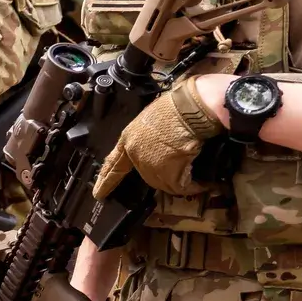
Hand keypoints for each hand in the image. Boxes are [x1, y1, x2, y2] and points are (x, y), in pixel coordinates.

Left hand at [93, 76, 224, 198]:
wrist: (188, 108)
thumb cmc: (175, 107)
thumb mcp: (151, 121)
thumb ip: (149, 138)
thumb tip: (162, 149)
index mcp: (128, 139)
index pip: (113, 163)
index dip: (106, 179)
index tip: (98, 193)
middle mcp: (135, 154)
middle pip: (147, 176)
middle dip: (164, 175)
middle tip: (180, 166)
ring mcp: (150, 165)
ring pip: (165, 183)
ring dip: (181, 180)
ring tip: (195, 171)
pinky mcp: (168, 173)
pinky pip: (182, 186)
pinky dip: (194, 185)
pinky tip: (203, 182)